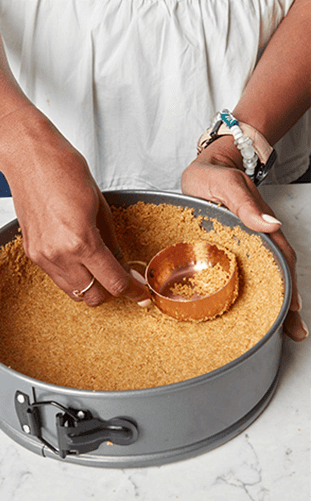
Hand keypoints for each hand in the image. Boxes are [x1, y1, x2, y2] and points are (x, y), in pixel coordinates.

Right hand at [0, 107, 147, 304]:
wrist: (29, 156)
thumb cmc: (63, 169)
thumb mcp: (99, 204)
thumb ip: (111, 240)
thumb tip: (121, 262)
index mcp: (82, 241)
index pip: (113, 282)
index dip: (130, 290)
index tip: (137, 292)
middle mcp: (61, 254)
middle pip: (93, 296)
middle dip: (108, 290)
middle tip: (116, 276)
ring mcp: (44, 256)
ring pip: (74, 292)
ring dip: (88, 285)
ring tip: (95, 267)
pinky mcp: (33, 253)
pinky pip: (57, 278)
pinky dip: (71, 275)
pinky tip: (77, 258)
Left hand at [181, 139, 307, 340]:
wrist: (207, 167)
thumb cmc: (214, 175)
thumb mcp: (228, 184)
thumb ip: (245, 204)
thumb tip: (271, 225)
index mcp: (260, 227)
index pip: (281, 259)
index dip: (287, 285)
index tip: (292, 309)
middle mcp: (258, 240)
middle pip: (279, 275)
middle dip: (287, 305)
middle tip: (294, 332)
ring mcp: (248, 247)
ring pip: (266, 278)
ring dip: (275, 304)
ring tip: (282, 331)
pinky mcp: (236, 252)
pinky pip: (249, 276)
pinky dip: (256, 296)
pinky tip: (255, 314)